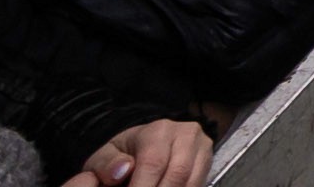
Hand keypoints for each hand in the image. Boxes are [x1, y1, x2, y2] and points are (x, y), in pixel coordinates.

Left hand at [64, 118, 212, 186]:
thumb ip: (106, 165)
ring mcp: (201, 147)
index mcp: (158, 131)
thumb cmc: (122, 155)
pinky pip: (198, 184)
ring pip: (192, 182)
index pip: (153, 164)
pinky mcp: (208, 161)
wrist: (143, 147)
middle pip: (177, 175)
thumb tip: (122, 172)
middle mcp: (186, 134)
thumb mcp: (105, 156)